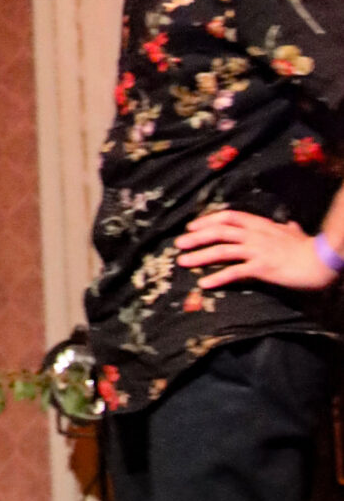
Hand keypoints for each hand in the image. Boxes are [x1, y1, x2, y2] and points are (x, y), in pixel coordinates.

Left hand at [174, 209, 337, 290]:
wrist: (321, 260)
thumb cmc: (309, 247)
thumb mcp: (296, 233)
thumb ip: (289, 228)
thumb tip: (290, 224)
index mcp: (260, 225)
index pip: (228, 216)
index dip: (208, 220)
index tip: (192, 226)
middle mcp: (254, 235)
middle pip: (219, 232)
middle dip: (196, 237)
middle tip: (178, 244)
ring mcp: (257, 251)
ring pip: (222, 250)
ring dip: (200, 256)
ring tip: (183, 262)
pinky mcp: (261, 268)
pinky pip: (235, 272)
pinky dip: (218, 277)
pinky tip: (204, 284)